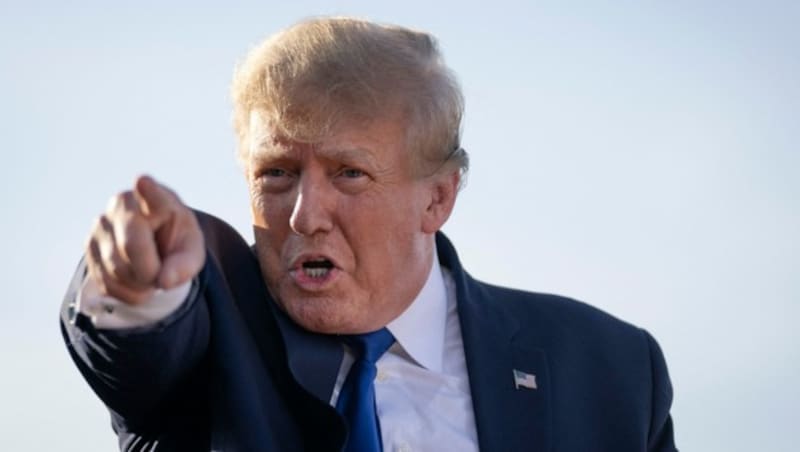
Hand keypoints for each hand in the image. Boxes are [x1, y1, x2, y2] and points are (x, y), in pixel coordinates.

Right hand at [85, 175, 205, 303]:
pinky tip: (137, 282)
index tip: (143, 182)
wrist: (154, 245)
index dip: (147, 190)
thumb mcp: (191, 252)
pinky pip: (106, 282)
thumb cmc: (176, 242)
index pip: (150, 193)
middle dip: (150, 270)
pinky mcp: (88, 247)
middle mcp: (121, 205)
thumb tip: (164, 281)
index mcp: (155, 198)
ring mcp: (100, 225)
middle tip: (163, 275)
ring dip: (139, 284)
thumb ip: (184, 265)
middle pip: (131, 245)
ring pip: (116, 268)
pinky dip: (127, 292)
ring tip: (152, 274)